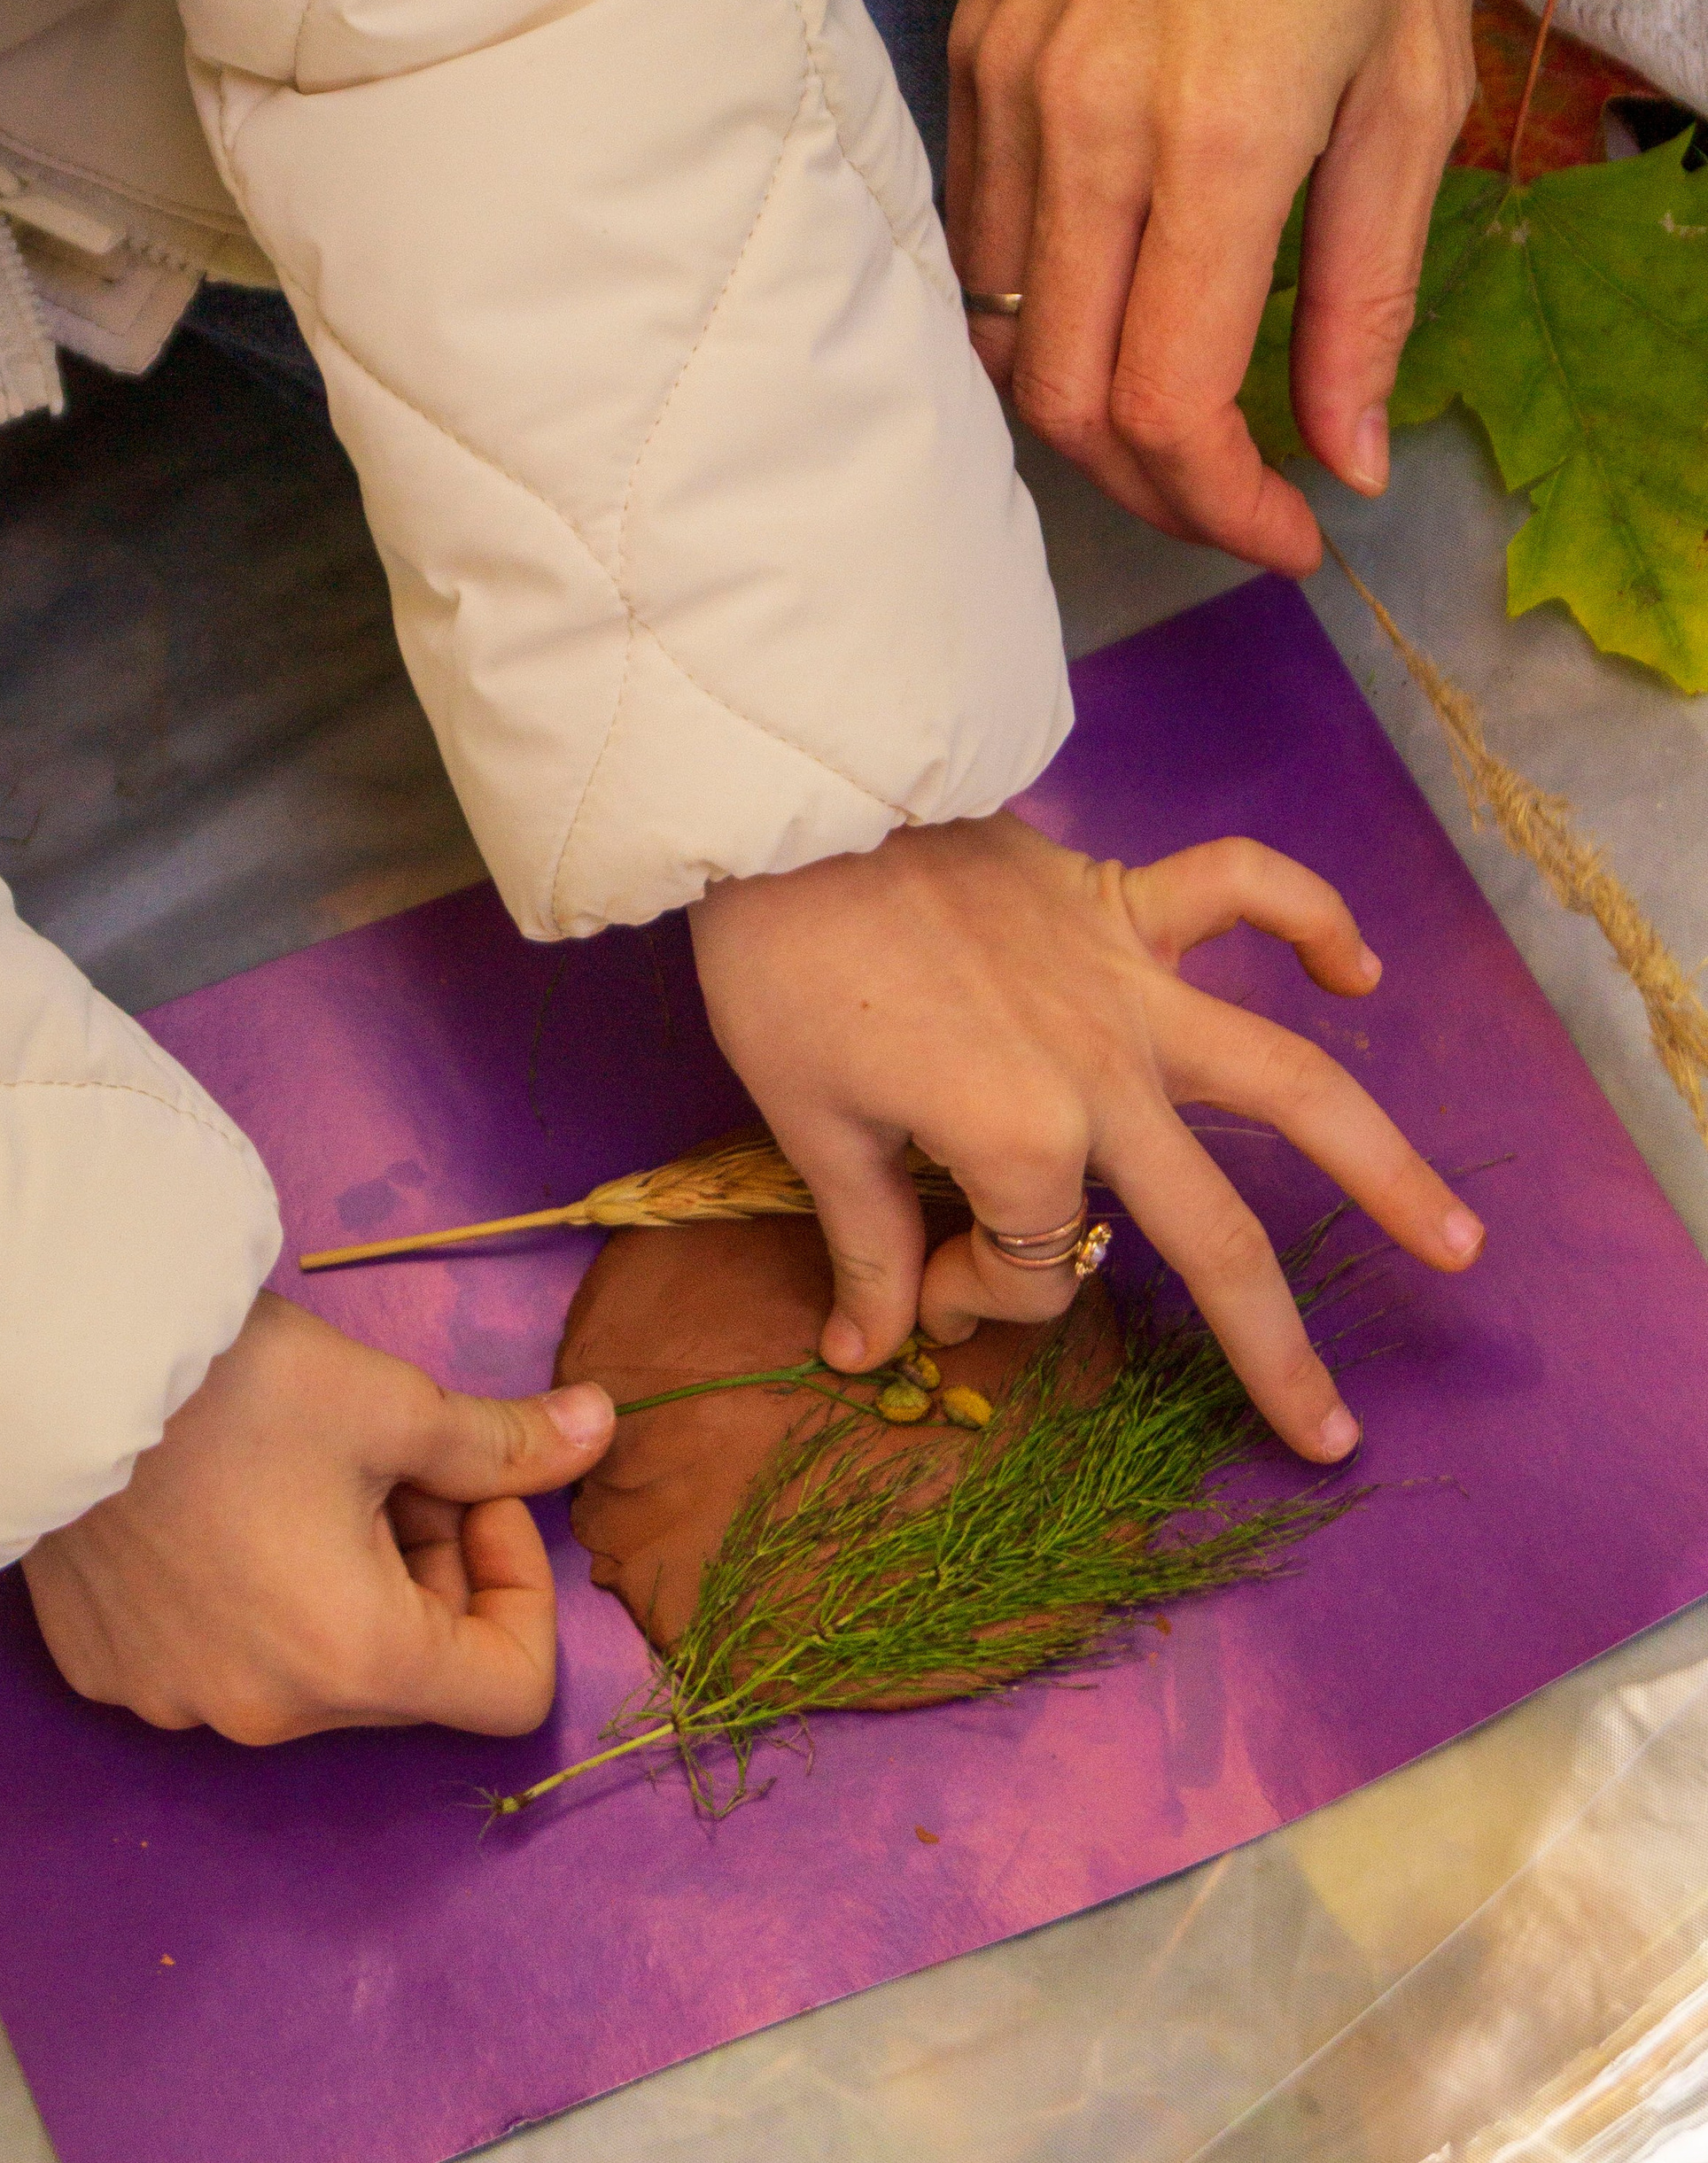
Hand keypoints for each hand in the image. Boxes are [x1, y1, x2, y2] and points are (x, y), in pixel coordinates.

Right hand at [22, 1294, 613, 1738]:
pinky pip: (218, 1654)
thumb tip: (603, 1428)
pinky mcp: (107, 1667)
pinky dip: (254, 1592)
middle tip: (403, 1458)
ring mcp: (173, 1700)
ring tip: (310, 1468)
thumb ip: (505, 1442)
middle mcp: (264, 1714)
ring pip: (314, 1663)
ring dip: (349, 1578)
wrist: (49, 1360)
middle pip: (408, 1672)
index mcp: (355, 1664)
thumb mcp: (394, 1403)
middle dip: (434, 1564)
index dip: (522, 1583)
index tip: (480, 1488)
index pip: (508, 1688)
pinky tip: (221, 1497)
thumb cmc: (237, 1385)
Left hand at [688, 817, 1482, 1462]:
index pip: (1032, 1268)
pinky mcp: (1125, 901)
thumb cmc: (785, 970)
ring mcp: (1130, 987)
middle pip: (1215, 1236)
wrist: (794, 810)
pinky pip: (1245, 891)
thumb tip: (869, 1351)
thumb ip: (868, 1242)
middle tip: (1333, 1434)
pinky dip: (1310, 918)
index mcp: (1021, 1138)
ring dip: (1382, 1164)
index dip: (974, 1295)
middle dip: (1274, 1350)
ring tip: (1458, 1242)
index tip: (915, 1282)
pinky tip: (1358, 970)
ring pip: (1288, 1083)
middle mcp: (1104, 1076)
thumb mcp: (811, 1125)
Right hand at [945, 0, 1474, 572]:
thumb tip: (1350, 456)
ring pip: (998, 338)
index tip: (1288, 533)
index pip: (1169, 404)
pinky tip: (1104, 304)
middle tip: (1232, 497)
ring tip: (1172, 414)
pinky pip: (973, 245)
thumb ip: (1370, 290)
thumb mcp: (1416, 85)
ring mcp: (1006, 98)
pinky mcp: (965, 65)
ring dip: (1082, 412)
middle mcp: (1086, 134)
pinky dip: (1030, 314)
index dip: (1223, 508)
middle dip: (1151, 488)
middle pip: (1063, 403)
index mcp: (1219, 140)